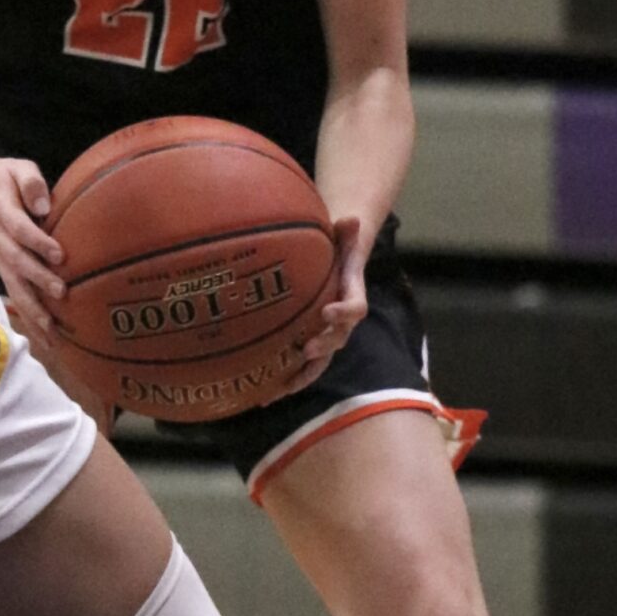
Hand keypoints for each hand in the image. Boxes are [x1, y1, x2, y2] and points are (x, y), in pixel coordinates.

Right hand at [0, 151, 65, 348]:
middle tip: (62, 294)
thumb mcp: (17, 167)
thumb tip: (44, 208)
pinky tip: (45, 338)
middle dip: (38, 281)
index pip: (21, 230)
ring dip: (32, 310)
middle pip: (16, 263)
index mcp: (2, 212)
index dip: (39, 243)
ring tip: (52, 332)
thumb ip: (31, 183)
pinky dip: (28, 318)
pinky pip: (14, 295)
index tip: (60, 255)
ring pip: (13, 287)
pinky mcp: (0, 269)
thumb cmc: (0, 178)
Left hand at [278, 215, 366, 397]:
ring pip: (318, 363)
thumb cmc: (337, 248)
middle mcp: (340, 321)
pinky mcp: (309, 343)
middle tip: (306, 350)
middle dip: (322, 347)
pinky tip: (261, 397)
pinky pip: (300, 367)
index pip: (355, 309)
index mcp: (350, 296)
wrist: (337, 261)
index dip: (344, 313)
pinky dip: (284, 382)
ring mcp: (325, 335)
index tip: (328, 311)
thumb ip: (346, 230)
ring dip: (301, 377)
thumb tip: (351, 219)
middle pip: (337, 341)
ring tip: (279, 390)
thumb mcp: (342, 236)